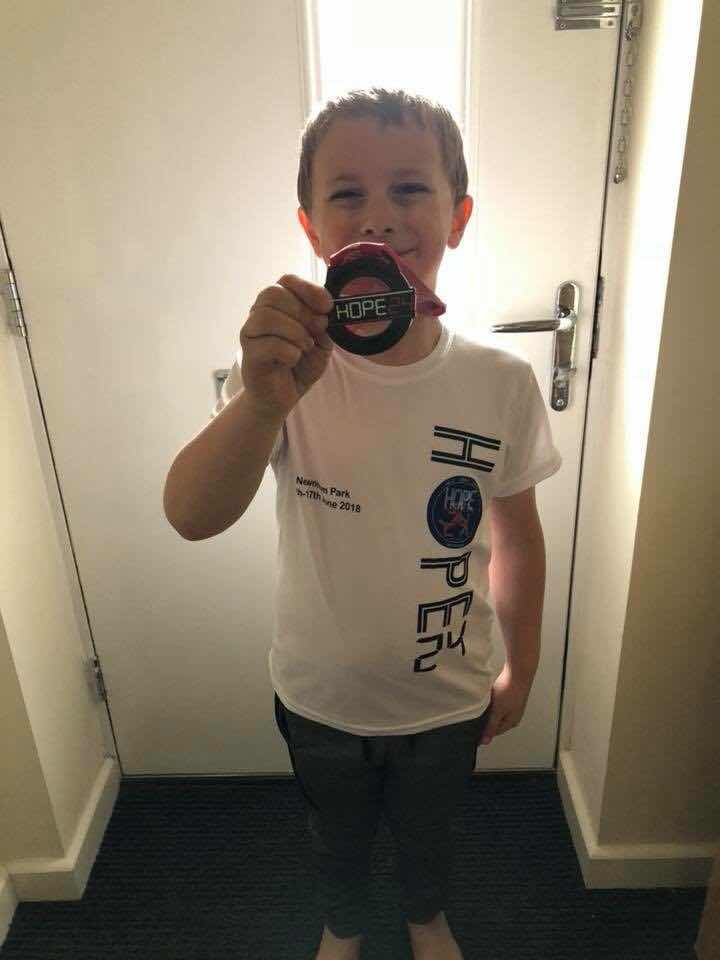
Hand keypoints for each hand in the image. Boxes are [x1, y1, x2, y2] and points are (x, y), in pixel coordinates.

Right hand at [239, 274, 333, 419]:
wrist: (282, 396)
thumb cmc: (299, 365)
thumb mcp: (321, 343)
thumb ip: (323, 326)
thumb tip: (322, 315)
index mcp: (277, 305)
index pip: (286, 280)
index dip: (308, 289)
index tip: (326, 306)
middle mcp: (259, 314)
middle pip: (272, 294)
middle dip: (302, 311)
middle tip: (317, 328)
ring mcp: (251, 333)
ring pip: (266, 317)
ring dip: (295, 331)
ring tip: (306, 346)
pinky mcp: (249, 355)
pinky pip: (269, 345)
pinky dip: (290, 352)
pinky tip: (293, 360)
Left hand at [480, 663, 532, 744]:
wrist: (518, 672)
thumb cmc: (510, 690)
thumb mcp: (497, 711)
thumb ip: (491, 726)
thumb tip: (486, 740)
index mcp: (511, 722)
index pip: (494, 732)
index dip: (483, 732)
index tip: (473, 731)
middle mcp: (514, 716)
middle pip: (497, 723)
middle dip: (486, 721)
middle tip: (476, 717)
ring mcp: (513, 706)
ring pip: (498, 713)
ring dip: (490, 711)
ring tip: (482, 706)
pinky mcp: (511, 697)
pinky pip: (500, 704)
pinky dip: (494, 703)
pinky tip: (489, 698)